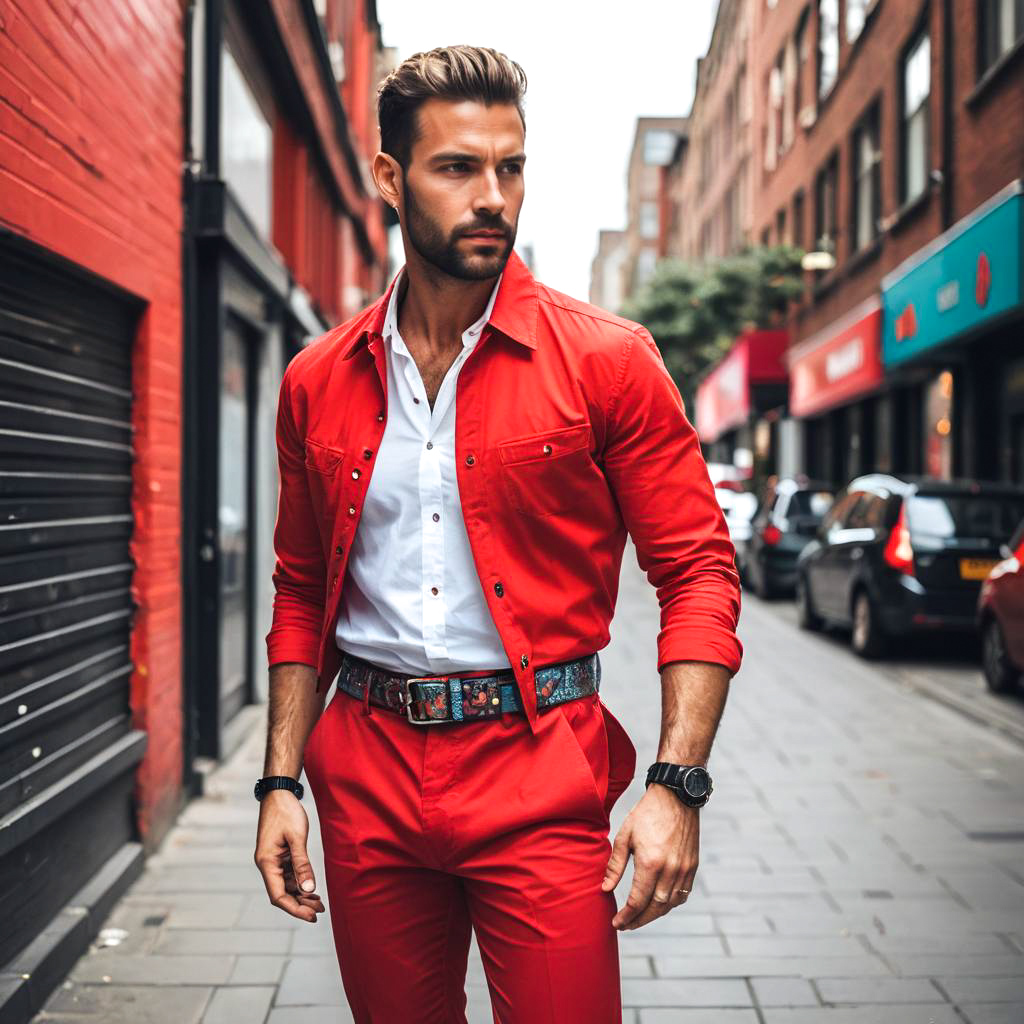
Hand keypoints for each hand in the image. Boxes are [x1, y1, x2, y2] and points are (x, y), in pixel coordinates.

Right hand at [254, 790, 324, 921]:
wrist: (279, 793)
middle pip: (281, 893)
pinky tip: (312, 888)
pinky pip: (288, 875)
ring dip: (301, 895)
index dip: (294, 908)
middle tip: (320, 910)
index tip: (311, 916)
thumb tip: (309, 889)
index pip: (278, 895)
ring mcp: (272, 860)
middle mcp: (266, 864)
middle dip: (300, 904)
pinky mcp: (279, 855)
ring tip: (319, 902)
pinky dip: (300, 883)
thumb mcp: (297, 838)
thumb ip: (302, 864)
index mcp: (266, 862)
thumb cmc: (286, 812)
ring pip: (286, 885)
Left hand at [601, 782, 698, 929]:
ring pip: (669, 904)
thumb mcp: (624, 836)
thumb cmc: (646, 814)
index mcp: (650, 863)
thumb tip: (605, 889)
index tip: (616, 923)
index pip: (637, 901)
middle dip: (638, 921)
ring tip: (639, 917)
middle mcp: (670, 870)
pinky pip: (682, 894)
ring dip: (654, 915)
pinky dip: (670, 904)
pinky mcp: (693, 866)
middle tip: (625, 925)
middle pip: (654, 908)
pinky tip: (659, 904)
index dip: (625, 916)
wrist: (675, 797)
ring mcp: (684, 869)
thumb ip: (615, 865)